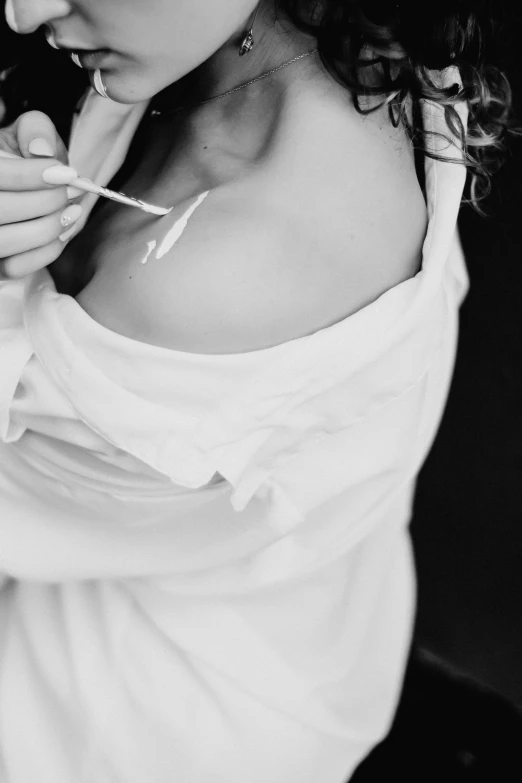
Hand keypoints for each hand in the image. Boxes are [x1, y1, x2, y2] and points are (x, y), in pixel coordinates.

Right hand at [0, 110, 81, 279]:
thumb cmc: (21, 158)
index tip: (66, 173)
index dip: (30, 176)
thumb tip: (41, 150)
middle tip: (72, 192)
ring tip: (73, 210)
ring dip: (49, 227)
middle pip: (1, 209)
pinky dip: (47, 250)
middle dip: (46, 201)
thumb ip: (35, 130)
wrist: (19, 185)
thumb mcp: (26, 134)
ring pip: (7, 241)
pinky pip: (16, 267)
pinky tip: (64, 231)